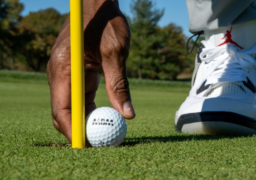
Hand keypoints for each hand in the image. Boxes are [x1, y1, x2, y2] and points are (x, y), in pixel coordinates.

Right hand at [46, 0, 134, 143]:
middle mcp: (59, 74)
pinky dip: (89, 109)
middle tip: (99, 143)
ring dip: (86, 120)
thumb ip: (119, 84)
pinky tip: (103, 116)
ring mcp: (66, 74)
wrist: (97, 3)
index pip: (62, 109)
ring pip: (72, 106)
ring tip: (104, 133)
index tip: (88, 145)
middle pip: (64, 111)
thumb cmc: (105, 21)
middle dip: (79, 129)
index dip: (73, 130)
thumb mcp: (115, 52)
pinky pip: (79, 97)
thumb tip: (127, 114)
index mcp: (64, 69)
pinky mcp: (76, 73)